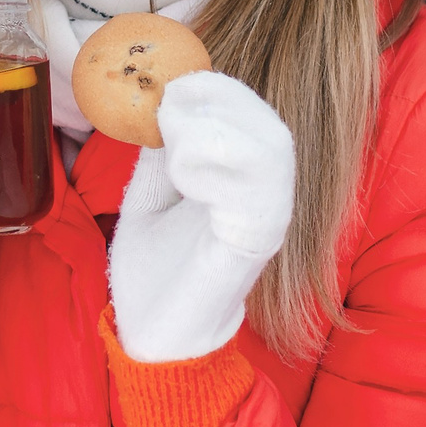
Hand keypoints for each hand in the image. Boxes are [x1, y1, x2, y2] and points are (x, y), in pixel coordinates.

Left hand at [108, 71, 295, 362]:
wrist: (156, 337)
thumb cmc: (157, 272)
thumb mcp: (151, 198)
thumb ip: (160, 156)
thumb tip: (156, 107)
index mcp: (241, 182)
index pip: (253, 115)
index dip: (215, 89)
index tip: (168, 88)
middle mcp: (264, 198)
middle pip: (272, 126)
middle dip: (220, 100)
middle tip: (169, 107)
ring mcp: (263, 222)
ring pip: (274, 151)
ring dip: (218, 130)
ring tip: (175, 145)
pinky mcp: (250, 247)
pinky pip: (258, 195)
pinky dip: (219, 169)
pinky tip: (185, 177)